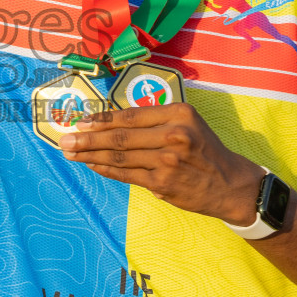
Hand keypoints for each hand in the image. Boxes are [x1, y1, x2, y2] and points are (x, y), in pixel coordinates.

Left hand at [58, 103, 265, 223]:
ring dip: (90, 155)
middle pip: (120, 137)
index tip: (81, 121)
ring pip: (120, 157)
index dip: (101, 119)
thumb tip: (110, 123)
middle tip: (66, 139)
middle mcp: (173, 134)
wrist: (230, 183)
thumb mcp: (187, 124)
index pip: (130, 116)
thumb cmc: (205, 150)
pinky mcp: (163, 183)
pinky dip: (106, 170)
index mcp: (178, 113)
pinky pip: (127, 175)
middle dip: (88, 138)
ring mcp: (167, 160)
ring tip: (71, 152)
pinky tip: (92, 165)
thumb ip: (154, 121)